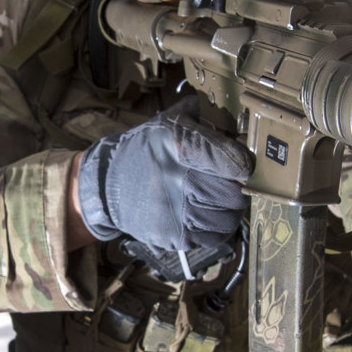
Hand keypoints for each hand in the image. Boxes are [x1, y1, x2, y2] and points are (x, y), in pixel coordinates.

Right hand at [74, 97, 251, 252]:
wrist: (109, 184)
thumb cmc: (146, 149)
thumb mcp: (167, 121)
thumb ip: (201, 115)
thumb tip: (235, 117)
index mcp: (179, 144)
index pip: (230, 159)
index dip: (242, 162)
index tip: (242, 163)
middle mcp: (178, 180)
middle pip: (234, 193)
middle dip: (236, 187)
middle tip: (230, 182)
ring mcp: (176, 212)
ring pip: (228, 218)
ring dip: (229, 209)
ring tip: (218, 198)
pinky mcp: (174, 236)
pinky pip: (215, 237)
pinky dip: (216, 227)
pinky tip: (206, 214)